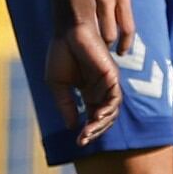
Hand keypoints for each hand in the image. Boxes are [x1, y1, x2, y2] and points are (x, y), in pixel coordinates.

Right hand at [48, 0, 121, 145]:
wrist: (68, 31)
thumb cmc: (61, 53)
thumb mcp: (58, 85)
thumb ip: (66, 105)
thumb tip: (72, 126)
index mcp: (89, 92)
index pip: (93, 117)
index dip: (88, 131)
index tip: (78, 142)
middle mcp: (101, 89)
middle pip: (104, 118)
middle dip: (95, 131)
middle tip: (83, 140)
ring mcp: (108, 83)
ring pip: (111, 111)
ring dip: (100, 124)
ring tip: (87, 132)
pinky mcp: (112, 75)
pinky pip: (114, 98)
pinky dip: (107, 110)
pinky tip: (95, 117)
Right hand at [84, 0, 134, 55]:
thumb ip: (116, 0)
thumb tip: (115, 24)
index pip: (128, 28)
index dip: (125, 44)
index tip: (120, 52)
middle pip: (110, 34)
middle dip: (105, 46)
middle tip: (99, 54)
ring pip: (95, 32)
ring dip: (92, 42)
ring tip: (84, 48)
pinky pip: (81, 22)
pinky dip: (80, 33)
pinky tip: (75, 37)